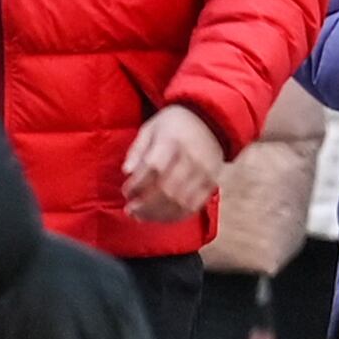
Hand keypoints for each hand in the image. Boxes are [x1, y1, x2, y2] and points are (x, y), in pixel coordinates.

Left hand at [120, 102, 229, 222]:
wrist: (211, 120)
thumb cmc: (174, 124)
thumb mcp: (151, 128)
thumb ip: (138, 149)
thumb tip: (126, 171)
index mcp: (173, 141)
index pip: (154, 168)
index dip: (137, 184)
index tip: (126, 192)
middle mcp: (191, 158)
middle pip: (167, 189)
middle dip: (145, 205)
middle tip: (130, 210)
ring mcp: (204, 173)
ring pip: (180, 202)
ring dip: (158, 214)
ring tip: (141, 217)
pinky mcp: (211, 183)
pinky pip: (194, 206)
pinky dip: (175, 216)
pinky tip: (161, 217)